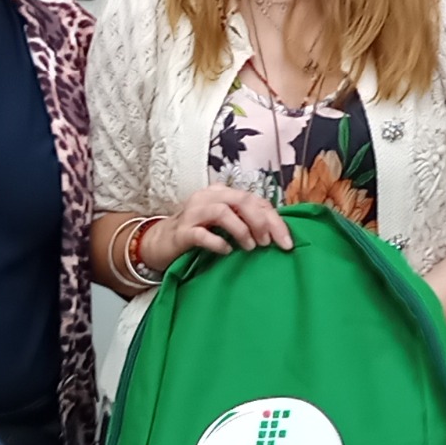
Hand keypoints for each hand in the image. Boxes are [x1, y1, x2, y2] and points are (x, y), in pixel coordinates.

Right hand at [149, 185, 291, 268]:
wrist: (159, 243)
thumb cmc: (197, 233)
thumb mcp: (224, 223)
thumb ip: (245, 221)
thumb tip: (276, 233)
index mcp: (221, 193)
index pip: (254, 200)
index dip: (274, 220)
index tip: (286, 242)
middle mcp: (207, 197)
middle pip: (242, 201)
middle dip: (261, 222)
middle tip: (268, 243)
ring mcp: (193, 213)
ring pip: (223, 212)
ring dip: (242, 230)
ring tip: (251, 247)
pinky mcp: (181, 232)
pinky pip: (202, 234)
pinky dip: (218, 242)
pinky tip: (227, 251)